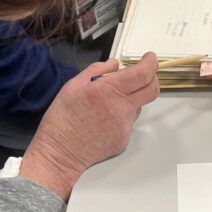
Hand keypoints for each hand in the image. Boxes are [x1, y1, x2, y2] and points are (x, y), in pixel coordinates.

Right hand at [20, 54, 158, 199]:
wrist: (59, 153)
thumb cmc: (62, 118)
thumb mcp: (73, 85)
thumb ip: (98, 70)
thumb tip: (115, 65)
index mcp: (109, 91)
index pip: (143, 73)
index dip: (150, 63)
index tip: (149, 58)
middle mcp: (122, 108)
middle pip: (152, 90)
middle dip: (151, 78)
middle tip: (140, 75)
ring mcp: (125, 126)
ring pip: (138, 106)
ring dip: (131, 99)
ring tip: (106, 105)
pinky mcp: (124, 140)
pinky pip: (128, 122)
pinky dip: (121, 116)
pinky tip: (102, 121)